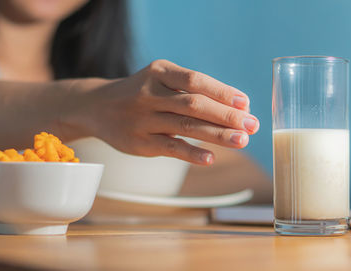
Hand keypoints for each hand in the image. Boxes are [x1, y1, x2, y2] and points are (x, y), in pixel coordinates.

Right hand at [62, 60, 259, 164]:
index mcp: (159, 72)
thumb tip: (238, 107)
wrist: (98, 106)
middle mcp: (150, 93)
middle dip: (226, 115)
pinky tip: (211, 158)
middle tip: (252, 125)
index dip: (222, 92)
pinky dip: (191, 153)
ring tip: (242, 141)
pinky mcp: (139, 142)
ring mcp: (143, 118)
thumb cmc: (141, 93)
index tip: (246, 104)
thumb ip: (192, 91)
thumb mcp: (160, 80)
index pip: (196, 80)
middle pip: (194, 104)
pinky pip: (169, 147)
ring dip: (217, 134)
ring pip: (185, 126)